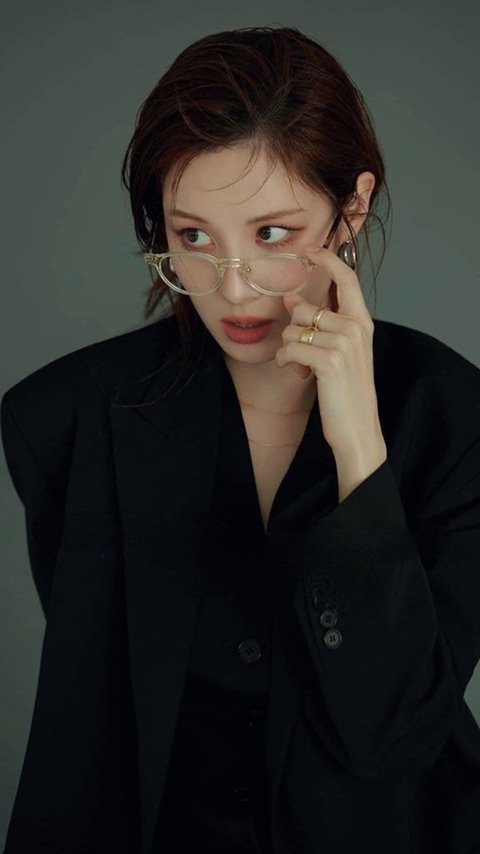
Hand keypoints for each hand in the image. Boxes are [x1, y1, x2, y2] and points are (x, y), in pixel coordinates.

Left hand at [276, 247, 386, 461]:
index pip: (347, 280)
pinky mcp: (329, 360)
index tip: (311, 250)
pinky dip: (286, 360)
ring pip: (294, 328)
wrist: (357, 428)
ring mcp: (344, 342)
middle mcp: (356, 327)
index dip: (328, 260)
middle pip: (306, 308)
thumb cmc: (346, 392)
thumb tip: (291, 298)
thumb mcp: (339, 353)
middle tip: (303, 353)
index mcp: (362, 322)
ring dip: (289, 348)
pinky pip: (290, 347)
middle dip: (293, 330)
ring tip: (302, 366)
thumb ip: (321, 324)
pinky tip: (296, 371)